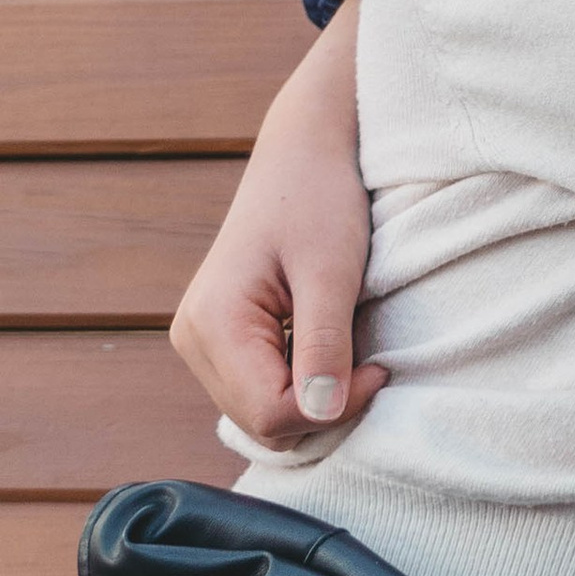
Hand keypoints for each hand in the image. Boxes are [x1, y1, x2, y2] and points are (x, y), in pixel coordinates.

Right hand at [170, 0, 383, 444]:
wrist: (303, 153)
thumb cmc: (320, 199)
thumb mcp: (331, 271)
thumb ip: (324, 343)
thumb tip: (324, 413)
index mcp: (213, 323)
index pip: (270, 412)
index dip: (334, 407)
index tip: (378, 368)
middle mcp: (194, 339)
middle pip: (262, 422)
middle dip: (323, 408)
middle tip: (371, 363)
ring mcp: (202, 341)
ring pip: (261, 414)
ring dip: (313, 398)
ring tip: (350, 349)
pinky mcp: (221, 339)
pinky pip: (260, 390)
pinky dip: (300, 383)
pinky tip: (328, 347)